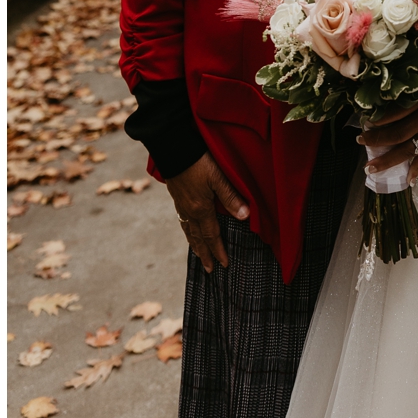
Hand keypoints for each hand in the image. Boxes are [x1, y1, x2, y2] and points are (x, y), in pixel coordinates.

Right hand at [163, 154, 247, 273]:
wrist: (173, 147)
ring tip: (198, 254)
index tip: (224, 264)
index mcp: (201, 209)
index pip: (211, 235)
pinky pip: (181, 219)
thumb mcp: (218, 178)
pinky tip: (187, 227)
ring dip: (194, 244)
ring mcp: (180, 203)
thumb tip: (245, 217)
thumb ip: (230, 197)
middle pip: (197, 237)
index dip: (219, 250)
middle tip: (209, 269)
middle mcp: (189, 210)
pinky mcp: (175, 195)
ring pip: (187, 229)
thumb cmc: (198, 161)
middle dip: (205, 254)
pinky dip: (186, 229)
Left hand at [358, 61, 417, 178]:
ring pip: (407, 150)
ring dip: (387, 160)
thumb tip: (382, 97)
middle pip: (396, 134)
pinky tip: (406, 181)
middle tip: (359, 142)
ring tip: (370, 168)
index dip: (377, 121)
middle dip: (376, 140)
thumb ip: (407, 92)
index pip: (394, 114)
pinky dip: (416, 170)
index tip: (362, 123)